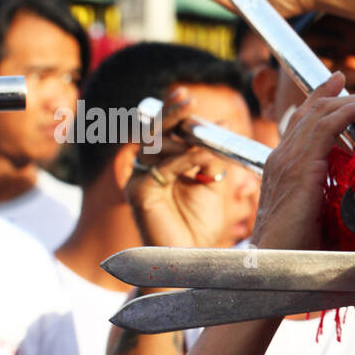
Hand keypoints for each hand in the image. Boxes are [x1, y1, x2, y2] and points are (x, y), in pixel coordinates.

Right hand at [125, 89, 231, 248]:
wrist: (190, 258)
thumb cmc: (199, 225)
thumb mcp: (211, 183)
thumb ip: (210, 156)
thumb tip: (217, 127)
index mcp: (162, 164)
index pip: (165, 131)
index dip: (174, 113)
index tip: (187, 96)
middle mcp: (146, 168)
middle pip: (154, 132)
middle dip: (170, 113)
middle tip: (185, 98)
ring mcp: (139, 179)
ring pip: (155, 146)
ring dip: (181, 139)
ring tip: (204, 143)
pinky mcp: (137, 192)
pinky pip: (160, 168)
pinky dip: (181, 159)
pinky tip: (197, 156)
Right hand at [251, 72, 354, 251]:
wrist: (273, 267)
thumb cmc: (296, 253)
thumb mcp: (316, 219)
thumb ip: (331, 202)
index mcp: (283, 167)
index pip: (303, 122)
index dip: (323, 100)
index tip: (343, 86)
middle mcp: (282, 156)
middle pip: (313, 109)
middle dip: (346, 97)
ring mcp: (287, 158)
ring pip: (322, 111)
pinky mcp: (299, 166)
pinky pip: (327, 124)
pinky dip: (351, 110)